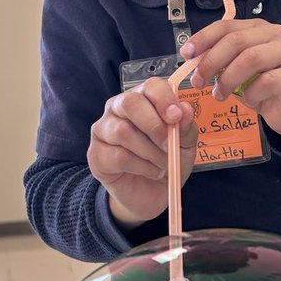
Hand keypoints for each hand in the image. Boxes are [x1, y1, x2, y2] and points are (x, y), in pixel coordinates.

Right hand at [88, 77, 198, 226]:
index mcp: (143, 99)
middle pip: (130, 102)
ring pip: (123, 131)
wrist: (152, 194)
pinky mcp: (96, 154)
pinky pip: (118, 155)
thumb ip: (185, 127)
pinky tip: (149, 171)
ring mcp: (103, 129)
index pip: (150, 86)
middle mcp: (119, 108)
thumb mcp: (184, 145)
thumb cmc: (167, 161)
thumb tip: (185, 109)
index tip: (176, 117)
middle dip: (154, 125)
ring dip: (149, 151)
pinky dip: (141, 166)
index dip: (164, 99)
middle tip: (169, 145)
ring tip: (162, 164)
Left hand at [182, 19, 280, 139]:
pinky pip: (268, 82)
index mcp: (258, 28)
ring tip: (220, 95)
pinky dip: (251, 93)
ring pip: (252, 58)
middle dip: (211, 62)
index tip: (186, 54)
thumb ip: (220, 61)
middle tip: (199, 82)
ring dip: (229, 79)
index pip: (226, 26)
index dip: (203, 38)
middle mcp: (276, 34)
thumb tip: (192, 59)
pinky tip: (249, 101)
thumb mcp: (237, 72)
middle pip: (237, 41)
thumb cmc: (263, 88)